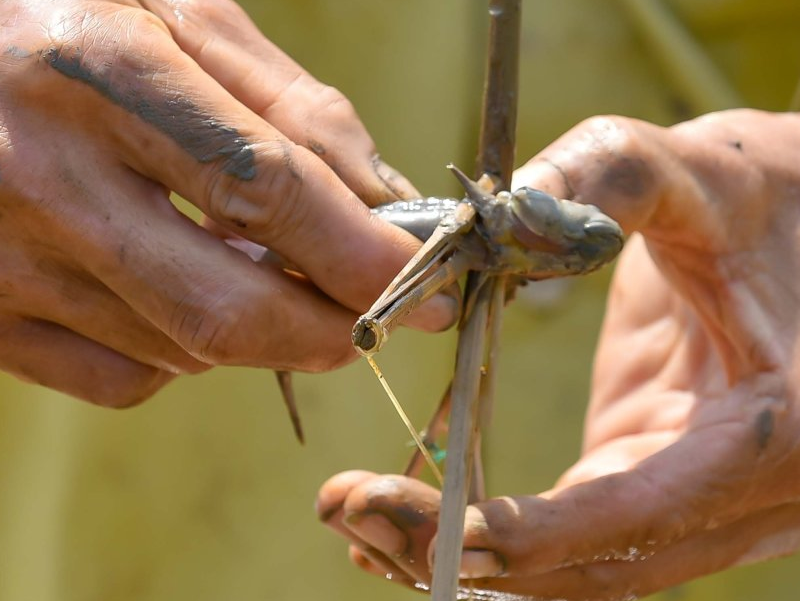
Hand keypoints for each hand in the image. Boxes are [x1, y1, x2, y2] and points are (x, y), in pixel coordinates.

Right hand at [0, 0, 452, 405]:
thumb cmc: (65, 14)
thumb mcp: (179, 15)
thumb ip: (292, 105)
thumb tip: (385, 204)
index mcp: (102, 73)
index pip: (268, 191)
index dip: (365, 255)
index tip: (428, 287)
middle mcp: (44, 176)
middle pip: (228, 308)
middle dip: (332, 331)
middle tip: (381, 319)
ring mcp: (5, 260)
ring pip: (184, 349)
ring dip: (259, 327)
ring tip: (263, 270)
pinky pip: (123, 378)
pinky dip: (183, 353)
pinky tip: (182, 291)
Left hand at [317, 109, 799, 599]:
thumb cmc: (790, 202)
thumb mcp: (711, 175)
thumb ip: (607, 180)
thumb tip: (492, 213)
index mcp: (772, 439)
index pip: (620, 524)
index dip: (497, 534)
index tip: (386, 506)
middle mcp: (747, 501)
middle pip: (587, 572)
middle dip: (455, 555)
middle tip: (346, 511)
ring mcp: (704, 503)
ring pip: (580, 574)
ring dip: (467, 563)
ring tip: (361, 523)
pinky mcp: (665, 480)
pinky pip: (580, 540)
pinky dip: (499, 545)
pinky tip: (422, 527)